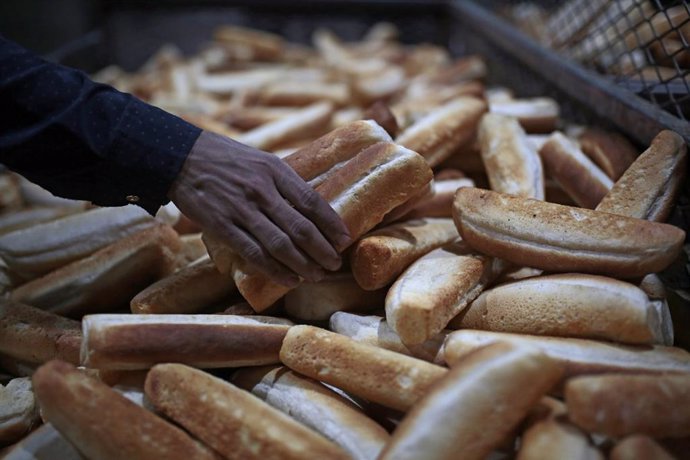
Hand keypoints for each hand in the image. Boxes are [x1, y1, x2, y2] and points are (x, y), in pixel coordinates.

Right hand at [168, 131, 350, 285]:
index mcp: (275, 171)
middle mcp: (261, 190)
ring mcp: (241, 209)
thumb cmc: (226, 159)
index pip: (311, 201)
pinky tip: (289, 279)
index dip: (331, 223)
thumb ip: (284, 182)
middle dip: (322, 249)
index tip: (345, 239)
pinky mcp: (222, 226)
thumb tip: (312, 206)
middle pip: (300, 227)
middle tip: (335, 264)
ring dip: (303, 264)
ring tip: (317, 276)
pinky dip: (274, 270)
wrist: (181, 157)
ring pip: (280, 244)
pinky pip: (253, 253)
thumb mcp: (261, 160)